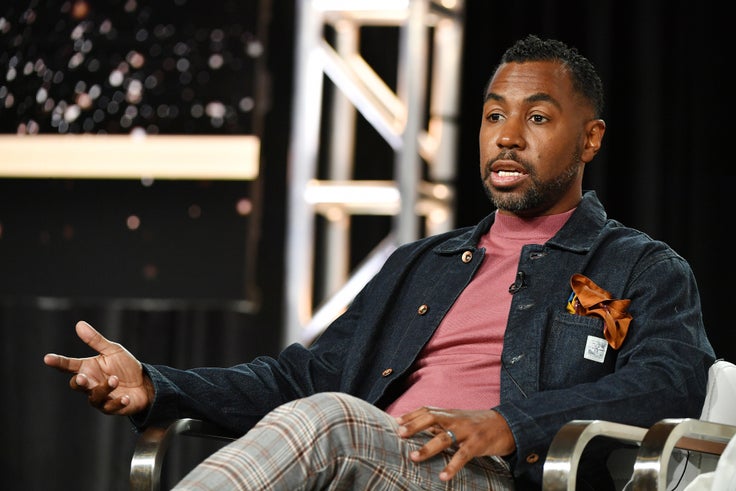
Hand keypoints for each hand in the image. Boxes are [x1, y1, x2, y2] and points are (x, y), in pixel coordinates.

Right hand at [43, 320, 153, 415]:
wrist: (144, 383)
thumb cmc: (125, 366)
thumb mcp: (113, 350)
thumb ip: (96, 340)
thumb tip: (79, 324)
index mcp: (88, 369)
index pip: (69, 366)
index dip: (58, 362)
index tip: (47, 358)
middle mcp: (90, 384)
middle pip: (77, 385)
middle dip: (79, 382)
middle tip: (82, 378)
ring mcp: (100, 397)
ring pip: (94, 397)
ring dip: (104, 388)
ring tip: (115, 379)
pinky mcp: (112, 407)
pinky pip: (111, 407)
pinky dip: (117, 403)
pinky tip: (125, 398)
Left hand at [396, 406, 514, 480]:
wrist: (507, 425)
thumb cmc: (477, 424)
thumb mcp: (459, 420)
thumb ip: (440, 423)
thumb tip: (417, 426)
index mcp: (450, 414)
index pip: (427, 410)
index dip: (411, 415)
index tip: (396, 421)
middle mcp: (456, 420)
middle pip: (432, 417)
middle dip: (414, 425)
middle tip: (400, 434)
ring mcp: (467, 432)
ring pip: (444, 438)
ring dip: (428, 448)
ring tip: (413, 457)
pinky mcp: (477, 445)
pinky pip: (462, 456)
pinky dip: (452, 466)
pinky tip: (443, 477)